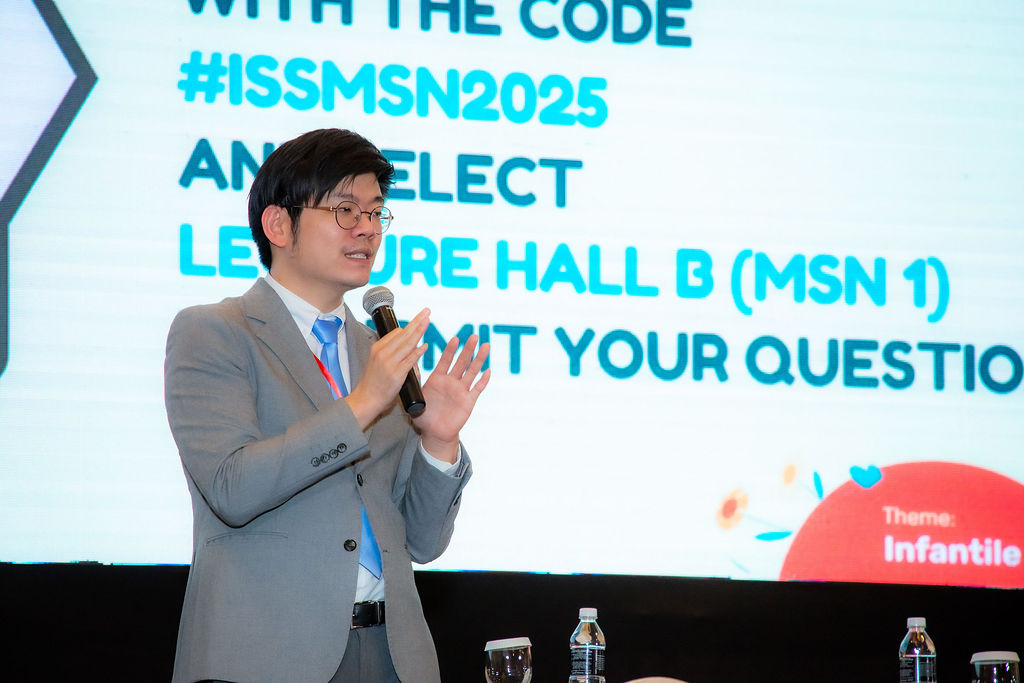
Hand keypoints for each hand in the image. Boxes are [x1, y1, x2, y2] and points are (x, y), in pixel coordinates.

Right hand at [345, 308, 430, 428]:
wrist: (366, 399)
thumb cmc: (373, 383)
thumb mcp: (378, 362)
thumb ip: (391, 352)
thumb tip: (409, 345)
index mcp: (378, 348)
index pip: (396, 332)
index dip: (410, 326)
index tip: (420, 318)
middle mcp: (383, 352)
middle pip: (404, 333)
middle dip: (417, 321)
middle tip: (427, 311)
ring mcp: (389, 362)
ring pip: (408, 343)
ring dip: (420, 331)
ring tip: (428, 321)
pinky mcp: (396, 373)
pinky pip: (410, 359)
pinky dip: (418, 352)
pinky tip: (425, 346)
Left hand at [414, 334, 490, 462]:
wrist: (435, 432)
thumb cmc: (424, 417)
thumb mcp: (416, 400)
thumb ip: (413, 389)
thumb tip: (406, 378)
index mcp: (437, 379)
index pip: (445, 361)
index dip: (450, 350)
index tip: (455, 339)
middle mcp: (451, 382)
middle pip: (461, 362)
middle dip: (468, 349)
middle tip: (474, 336)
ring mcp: (461, 390)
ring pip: (472, 371)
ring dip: (479, 359)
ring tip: (485, 346)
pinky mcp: (468, 401)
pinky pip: (477, 389)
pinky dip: (483, 380)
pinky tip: (488, 371)